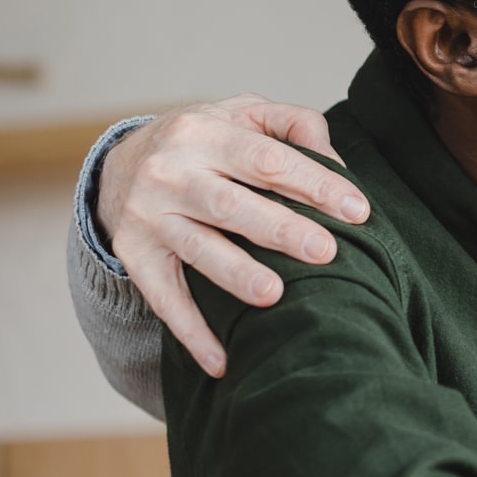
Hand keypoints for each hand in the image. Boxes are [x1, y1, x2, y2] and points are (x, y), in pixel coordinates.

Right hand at [97, 94, 368, 375]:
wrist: (119, 162)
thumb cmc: (205, 140)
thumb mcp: (243, 113)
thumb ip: (293, 124)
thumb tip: (336, 162)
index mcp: (204, 132)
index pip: (268, 159)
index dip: (315, 184)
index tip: (358, 211)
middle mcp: (170, 172)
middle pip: (232, 205)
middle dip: (281, 230)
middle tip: (326, 252)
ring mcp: (148, 216)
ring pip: (198, 249)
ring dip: (236, 275)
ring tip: (275, 295)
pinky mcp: (134, 256)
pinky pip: (164, 299)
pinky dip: (191, 333)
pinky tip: (222, 362)